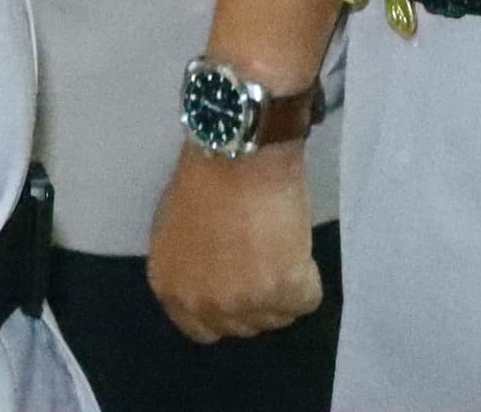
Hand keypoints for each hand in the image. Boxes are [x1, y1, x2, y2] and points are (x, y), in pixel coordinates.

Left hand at [143, 141, 323, 344]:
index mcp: (171, 289)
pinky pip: (306, 300)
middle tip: (267, 261)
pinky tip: (298, 245)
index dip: (226, 310)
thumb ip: (191, 263)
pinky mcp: (282, 289)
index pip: (203, 329)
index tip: (241, 288)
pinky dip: (309, 277)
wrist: (241, 151)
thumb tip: (213, 273)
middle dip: (257, 300)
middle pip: (243, 327)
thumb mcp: (175, 228)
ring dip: (284, 289)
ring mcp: (244, 301)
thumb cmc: (206, 174)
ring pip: (277, 317)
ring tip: (283, 247)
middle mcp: (204, 304)